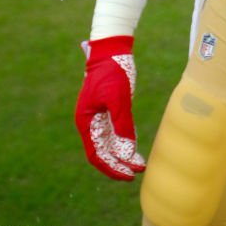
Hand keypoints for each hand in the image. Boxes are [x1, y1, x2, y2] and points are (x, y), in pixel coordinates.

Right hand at [75, 36, 145, 180]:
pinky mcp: (109, 109)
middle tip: (137, 172)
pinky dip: (125, 141)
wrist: (112, 50)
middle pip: (103, 151)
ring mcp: (99, 116)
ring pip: (110, 143)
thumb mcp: (117, 98)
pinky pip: (116, 132)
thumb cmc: (112, 72)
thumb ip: (121, 124)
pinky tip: (136, 148)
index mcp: (86, 121)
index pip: (96, 154)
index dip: (111, 167)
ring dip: (124, 155)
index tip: (127, 174)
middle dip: (119, 163)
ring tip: (139, 164)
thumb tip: (127, 152)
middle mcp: (90, 122)